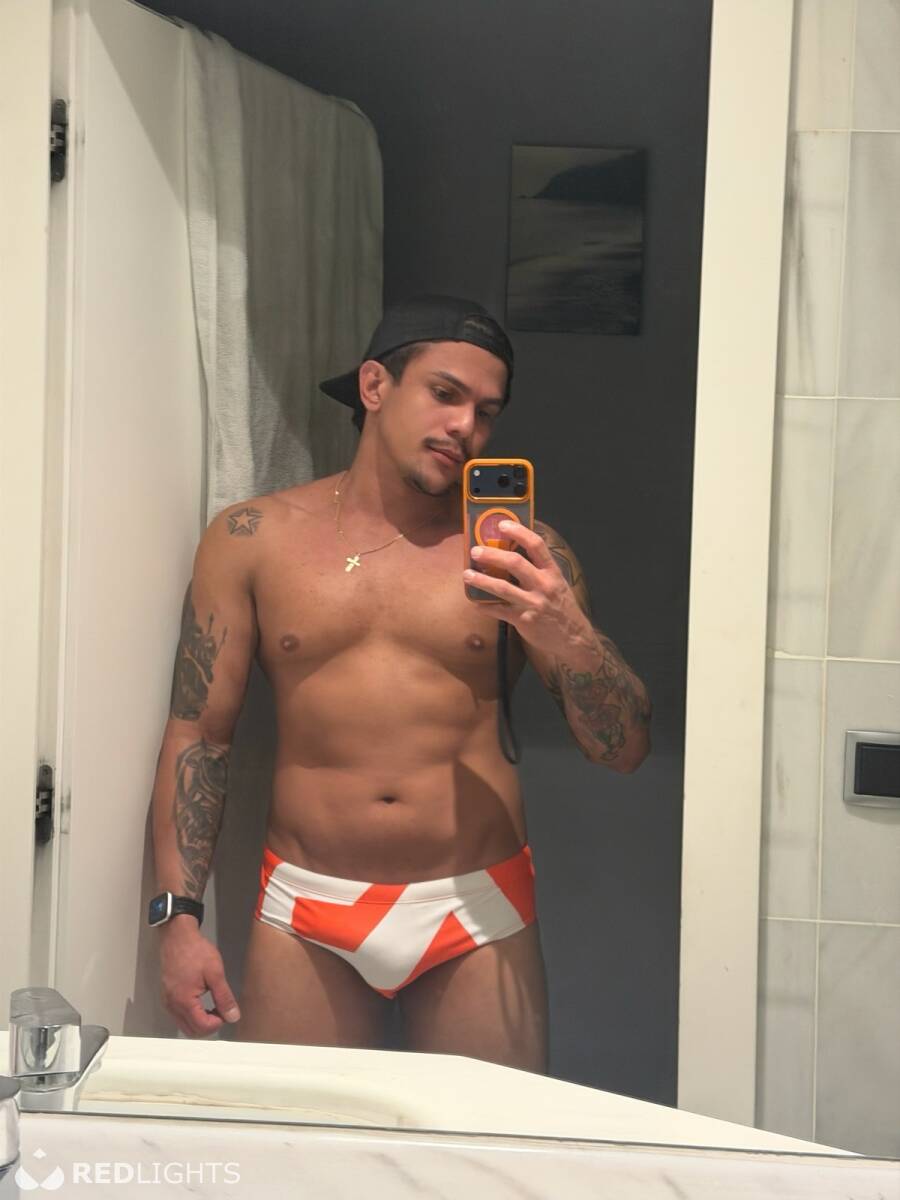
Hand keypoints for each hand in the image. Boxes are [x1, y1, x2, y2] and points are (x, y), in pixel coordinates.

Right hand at [158, 919, 240, 1036]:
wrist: (178, 937)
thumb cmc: (195, 952)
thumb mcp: (215, 973)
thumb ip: (224, 997)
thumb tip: (232, 1016)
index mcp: (184, 1001)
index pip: (202, 1027)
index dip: (218, 1023)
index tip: (226, 1010)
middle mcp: (172, 1005)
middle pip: (192, 1031)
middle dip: (209, 1026)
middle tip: (221, 1011)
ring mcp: (167, 1002)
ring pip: (184, 1025)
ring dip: (200, 1022)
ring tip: (213, 1007)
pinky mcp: (167, 996)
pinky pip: (179, 1016)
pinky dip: (192, 1016)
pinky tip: (202, 1002)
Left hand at [463, 520, 588, 654]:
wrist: (573, 638)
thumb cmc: (562, 608)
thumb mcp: (557, 584)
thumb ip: (539, 571)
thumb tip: (513, 554)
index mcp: (552, 572)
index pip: (536, 545)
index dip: (519, 532)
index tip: (502, 525)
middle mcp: (543, 585)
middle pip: (515, 563)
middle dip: (492, 555)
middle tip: (475, 551)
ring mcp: (533, 603)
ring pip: (502, 587)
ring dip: (481, 580)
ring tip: (467, 574)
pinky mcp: (524, 621)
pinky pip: (499, 611)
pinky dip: (484, 606)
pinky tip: (475, 602)